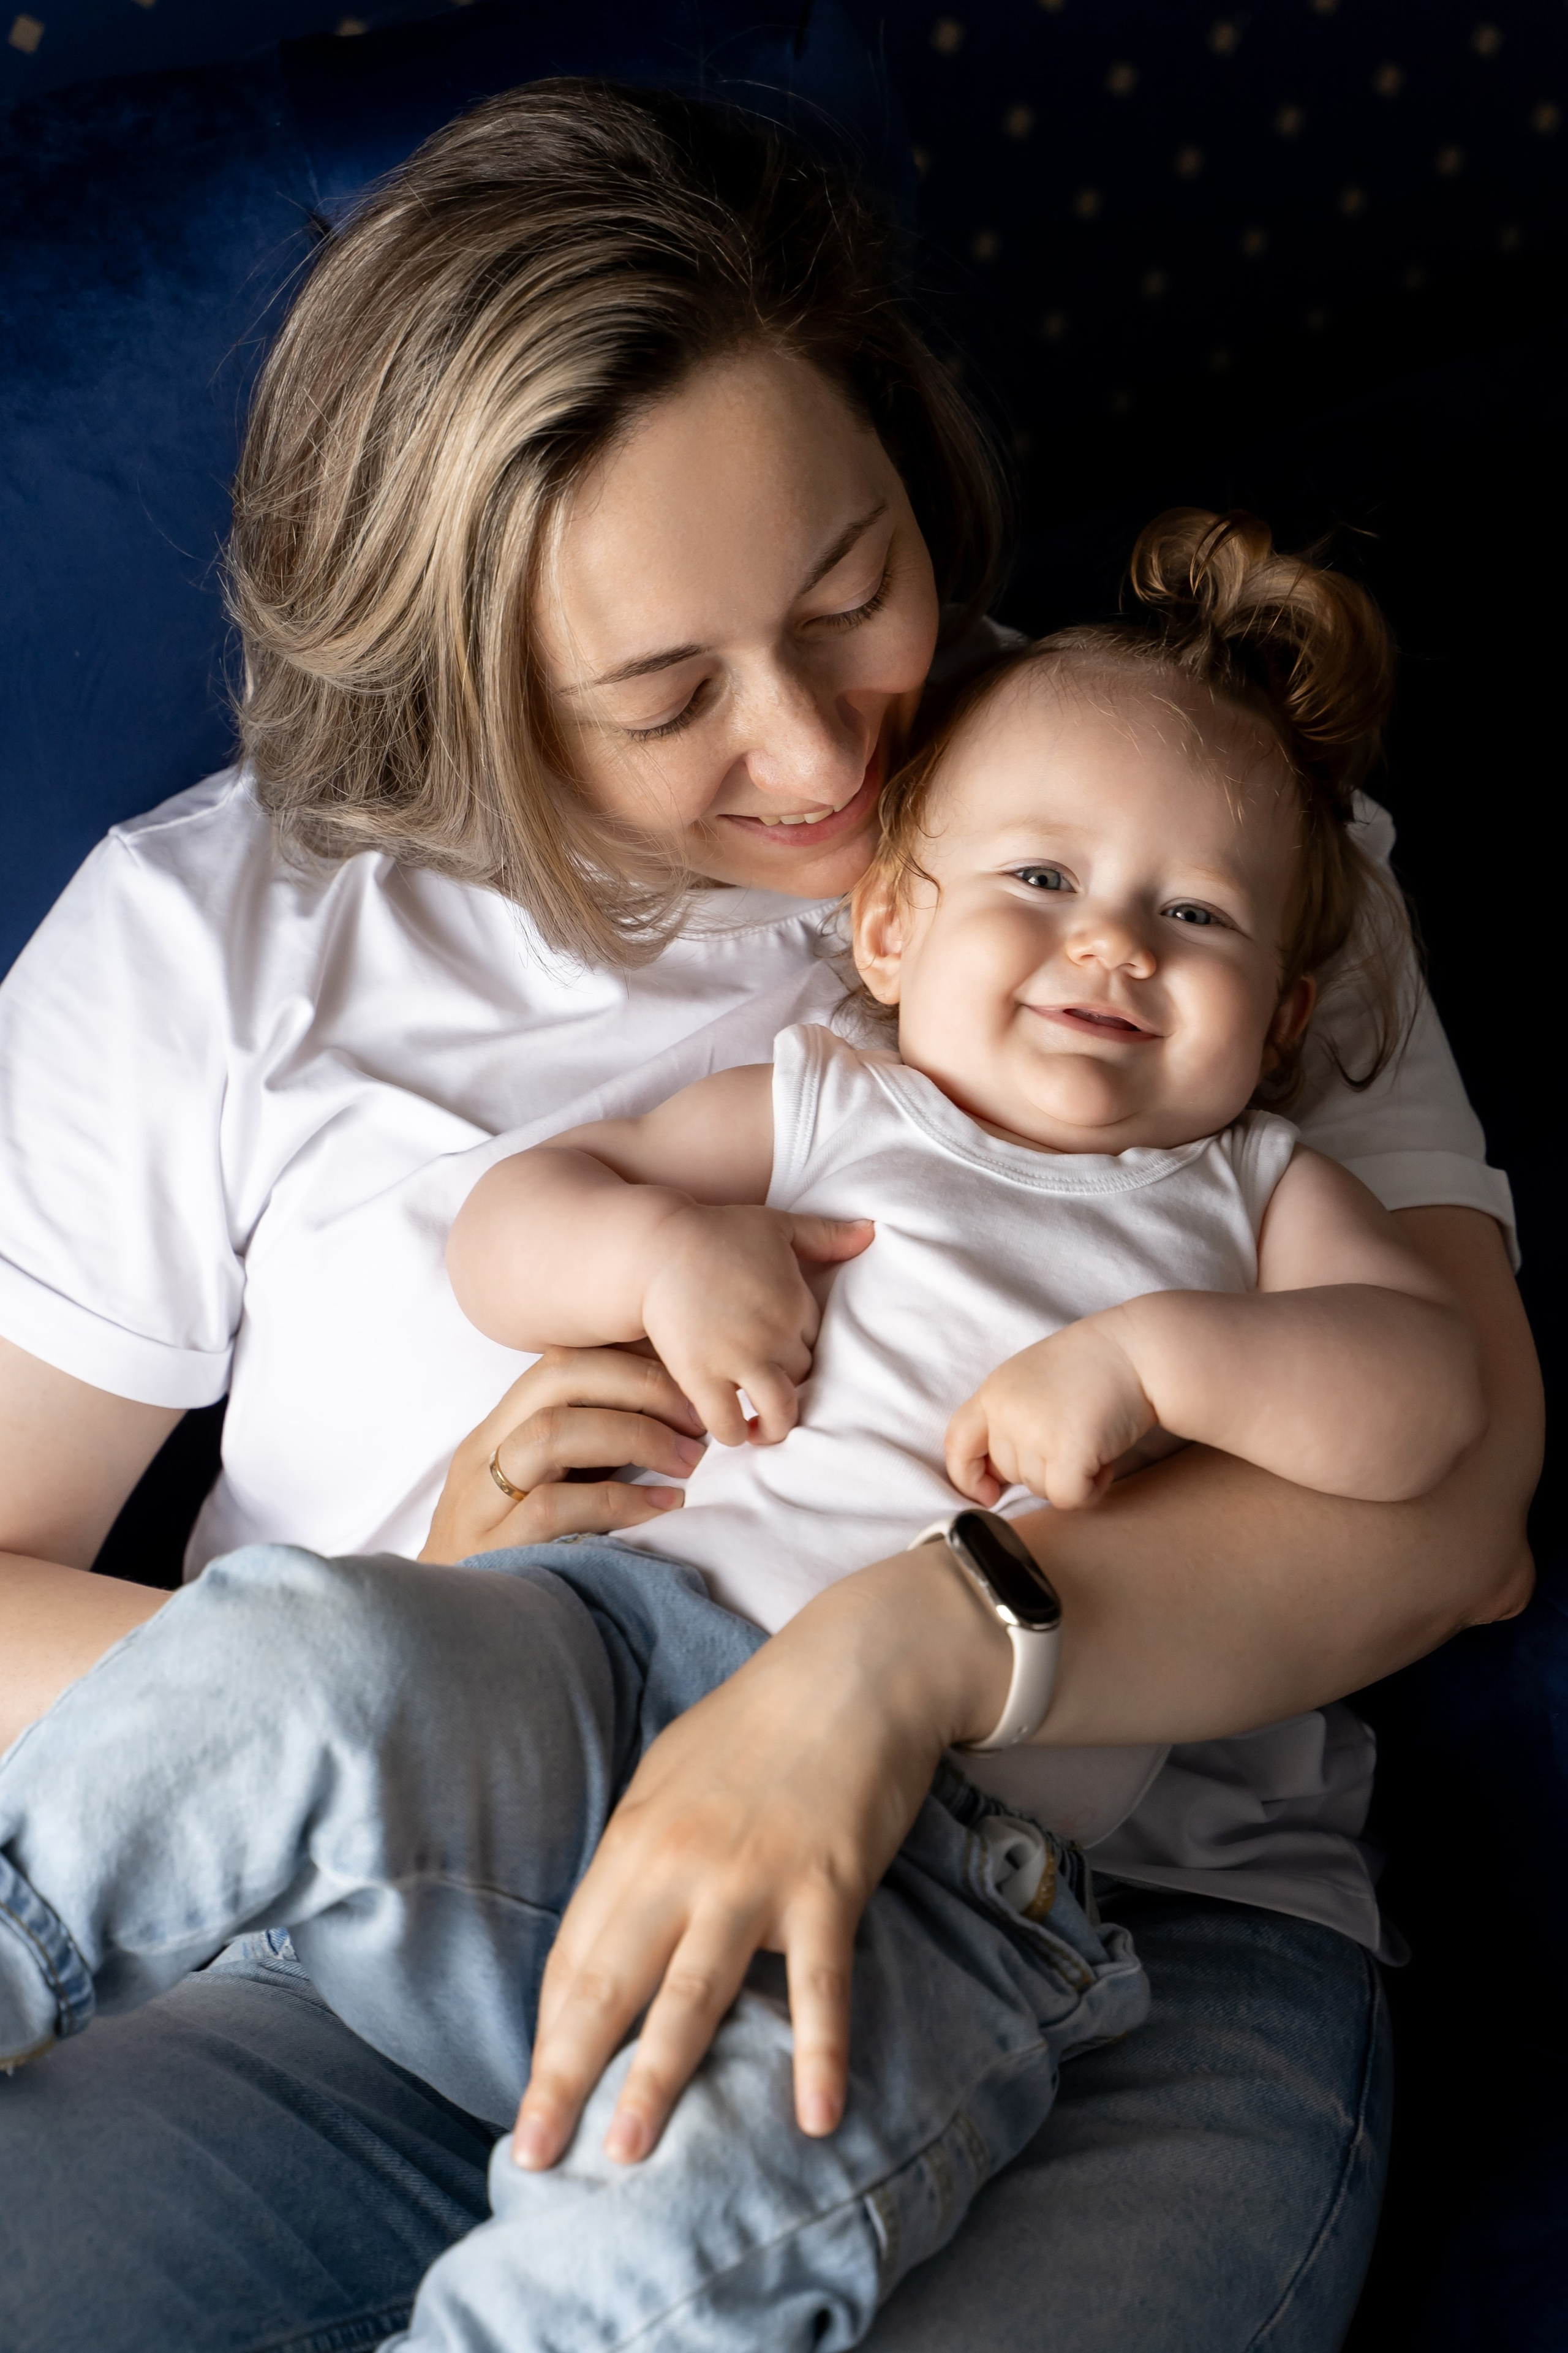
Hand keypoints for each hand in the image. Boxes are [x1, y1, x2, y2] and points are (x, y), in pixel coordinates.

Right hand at [420, 1347, 705, 1563]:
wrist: (441, 1633)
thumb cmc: (507, 1553)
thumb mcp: (537, 1489)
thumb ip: (584, 1451)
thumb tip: (673, 1413)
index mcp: (496, 1430)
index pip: (561, 1363)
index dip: (631, 1363)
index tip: (688, 1387)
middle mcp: (482, 1453)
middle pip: (558, 1379)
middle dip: (641, 1387)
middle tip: (697, 1419)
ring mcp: (481, 1500)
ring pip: (552, 1434)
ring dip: (636, 1436)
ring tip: (687, 1460)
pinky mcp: (492, 1550)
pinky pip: (555, 1509)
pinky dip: (620, 1501)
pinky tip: (664, 1506)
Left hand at [510, 1540, 1009, 2170]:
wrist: (851, 1669)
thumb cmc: (756, 1726)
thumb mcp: (670, 1781)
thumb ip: (640, 1859)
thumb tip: (611, 1937)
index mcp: (633, 1840)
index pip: (574, 1957)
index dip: (550, 2035)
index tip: (532, 2100)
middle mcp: (678, 1865)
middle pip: (608, 1985)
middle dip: (563, 2076)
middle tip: (534, 2155)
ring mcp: (753, 1878)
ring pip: (692, 1994)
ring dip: (657, 2079)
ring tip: (624, 2154)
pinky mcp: (827, 1885)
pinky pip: (819, 1985)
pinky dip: (818, 2053)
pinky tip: (814, 2119)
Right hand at [640, 1206, 871, 1446]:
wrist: (656, 1246)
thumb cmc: (717, 1232)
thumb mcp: (779, 1226)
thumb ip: (826, 1235)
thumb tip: (872, 1231)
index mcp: (797, 1304)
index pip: (816, 1346)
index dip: (800, 1353)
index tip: (784, 1358)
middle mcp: (776, 1336)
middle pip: (802, 1379)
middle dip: (789, 1385)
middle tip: (772, 1393)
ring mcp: (739, 1359)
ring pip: (779, 1412)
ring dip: (773, 1427)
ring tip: (760, 1430)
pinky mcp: (701, 1376)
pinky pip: (727, 1424)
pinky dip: (731, 1433)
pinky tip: (730, 1429)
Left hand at [945, 1310, 1157, 1510]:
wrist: (1140, 1350)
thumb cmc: (1094, 1363)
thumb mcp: (1032, 1379)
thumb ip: (1009, 1416)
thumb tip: (995, 1476)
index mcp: (994, 1392)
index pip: (957, 1443)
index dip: (967, 1475)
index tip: (988, 1492)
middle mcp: (1006, 1413)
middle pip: (1010, 1473)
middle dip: (1043, 1466)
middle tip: (1075, 1433)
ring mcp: (1035, 1432)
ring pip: (1040, 1489)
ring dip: (1069, 1475)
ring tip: (1093, 1438)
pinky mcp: (1068, 1451)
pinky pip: (1068, 1498)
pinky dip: (1090, 1490)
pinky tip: (1105, 1463)